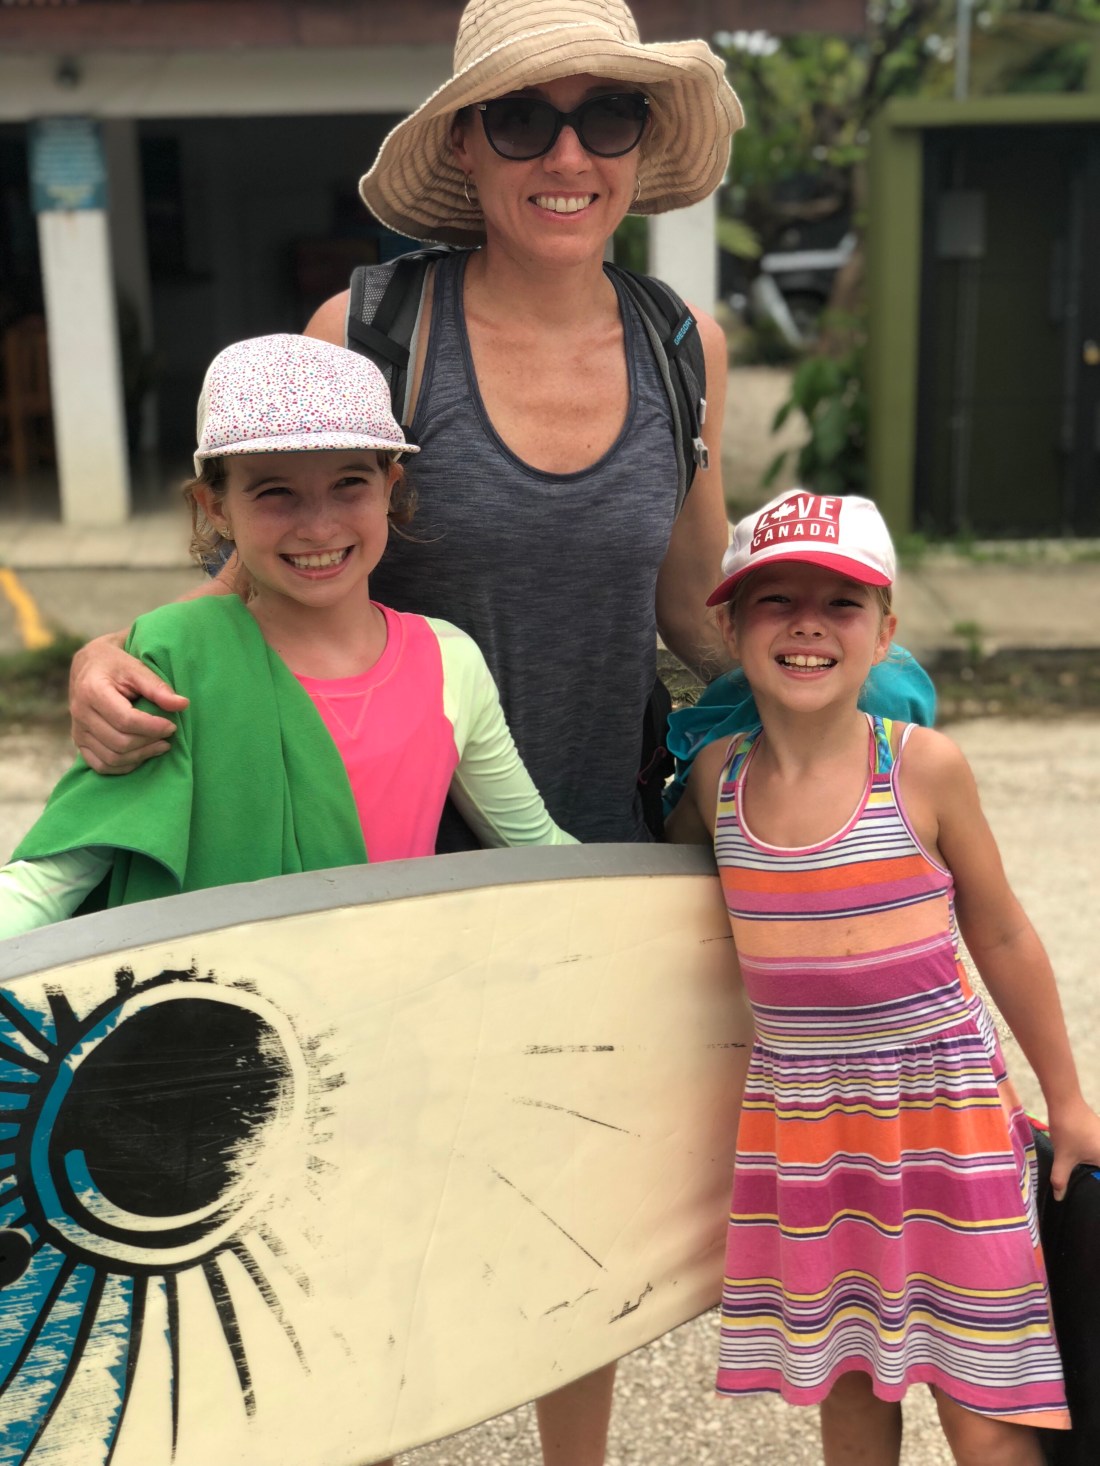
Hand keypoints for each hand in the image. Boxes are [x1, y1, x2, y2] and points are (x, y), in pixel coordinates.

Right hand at [69, 632, 187, 774]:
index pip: (125, 720)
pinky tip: (143, 754)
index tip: (172, 725)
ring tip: (161, 745)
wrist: (89, 665)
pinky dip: (125, 766)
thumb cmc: (116, 664)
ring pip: (111, 758)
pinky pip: (101, 765)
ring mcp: (77, 730)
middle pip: (120, 742)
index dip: (152, 727)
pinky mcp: (79, 742)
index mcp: (92, 691)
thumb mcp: (136, 668)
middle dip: (149, 742)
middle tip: (169, 734)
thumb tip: (182, 705)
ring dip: (141, 756)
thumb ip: (158, 687)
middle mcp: (80, 713)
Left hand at [1046, 1096, 1099, 1200]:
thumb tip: (1059, 1198)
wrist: (1065, 1101)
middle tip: (1087, 1190)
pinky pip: (1098, 1150)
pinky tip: (1084, 1163)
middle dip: (1094, 1175)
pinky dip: (1093, 1157)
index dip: (1095, 1183)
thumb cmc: (1068, 1130)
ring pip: (1099, 1158)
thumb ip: (1061, 1179)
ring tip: (1085, 1176)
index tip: (1091, 1194)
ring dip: (1094, 1167)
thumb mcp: (1063, 1158)